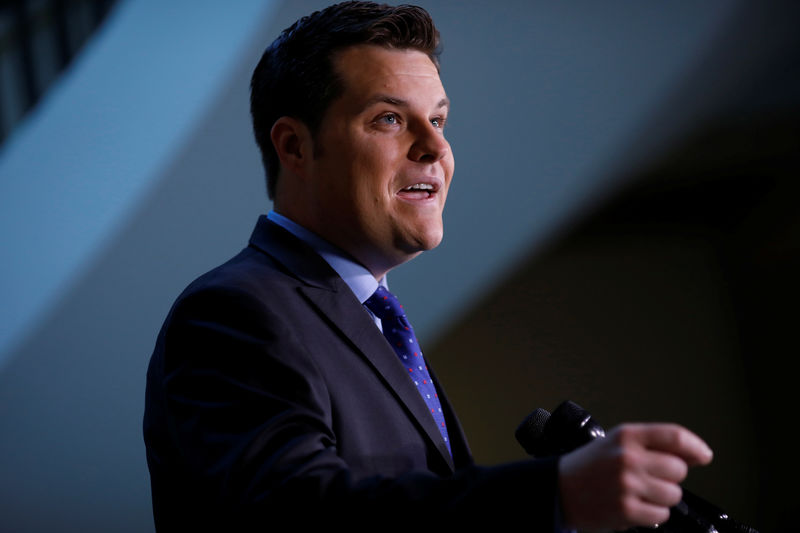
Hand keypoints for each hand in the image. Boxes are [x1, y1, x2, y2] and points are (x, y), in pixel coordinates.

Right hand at [557, 423, 712, 531]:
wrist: (560, 489)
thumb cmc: (590, 465)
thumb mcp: (617, 442)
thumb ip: (652, 444)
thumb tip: (695, 455)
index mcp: (626, 436)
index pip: (674, 437)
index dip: (695, 447)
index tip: (703, 456)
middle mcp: (627, 458)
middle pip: (678, 469)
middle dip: (670, 477)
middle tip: (651, 478)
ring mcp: (627, 484)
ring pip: (673, 494)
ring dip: (661, 497)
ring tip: (639, 492)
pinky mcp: (626, 510)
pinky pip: (661, 515)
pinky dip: (652, 514)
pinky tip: (634, 505)